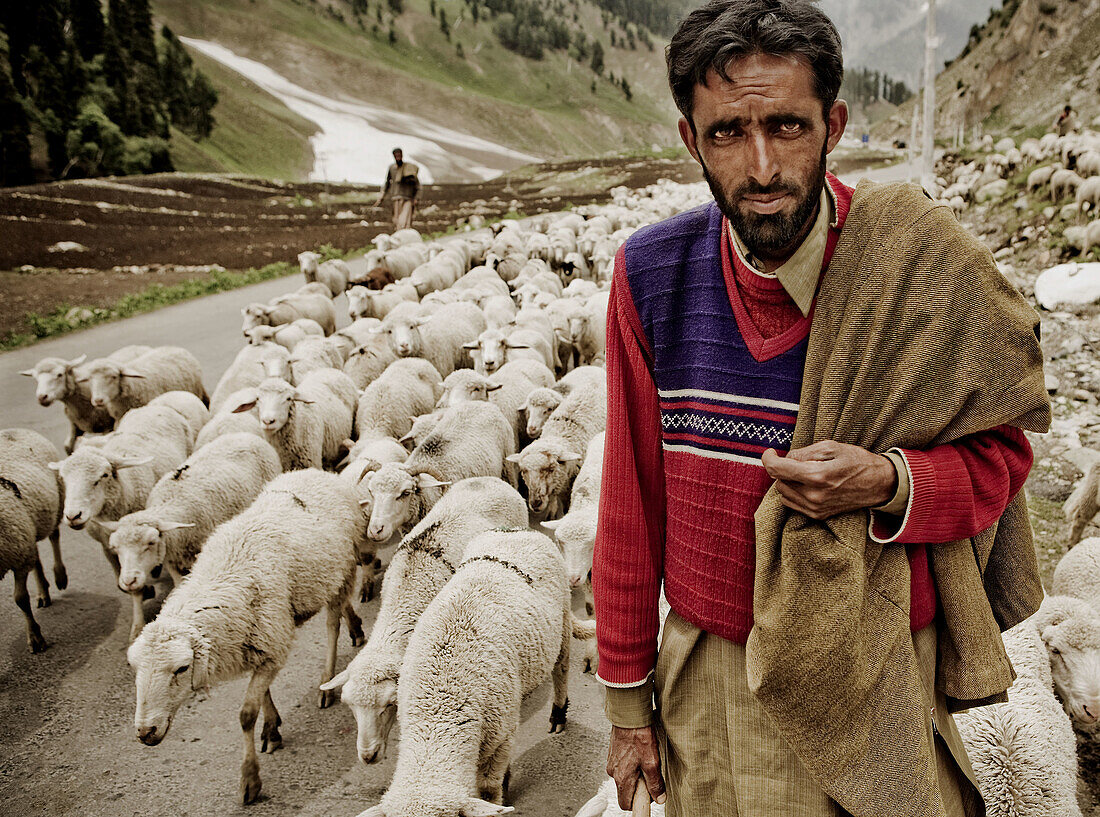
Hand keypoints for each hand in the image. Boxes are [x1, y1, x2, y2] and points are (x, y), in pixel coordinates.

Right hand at [607, 725, 665, 810]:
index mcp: (621, 777)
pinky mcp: (613, 753)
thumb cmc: (639, 735)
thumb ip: (655, 783)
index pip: (625, 804)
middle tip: (650, 772)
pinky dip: (632, 763)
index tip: (648, 797)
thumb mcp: (652, 762)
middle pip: (626, 790)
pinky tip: (639, 751)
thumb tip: (659, 798)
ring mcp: (612, 762)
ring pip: (625, 777)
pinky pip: (623, 765)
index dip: (638, 803)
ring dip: (636, 773)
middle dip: (639, 786)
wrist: (629, 715)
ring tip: (645, 758)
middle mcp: (613, 772)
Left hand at [761, 440, 895, 519]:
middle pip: (779, 480)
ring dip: (788, 481)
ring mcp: (815, 508)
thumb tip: (785, 458)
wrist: (879, 484)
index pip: (777, 469)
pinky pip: (792, 503)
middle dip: (784, 468)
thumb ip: (803, 452)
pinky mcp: (817, 515)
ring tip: (807, 472)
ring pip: (783, 492)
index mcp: (816, 476)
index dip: (768, 458)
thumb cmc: (856, 461)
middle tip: (801, 460)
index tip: (770, 452)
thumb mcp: (830, 446)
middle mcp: (813, 496)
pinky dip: (793, 492)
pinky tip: (808, 484)